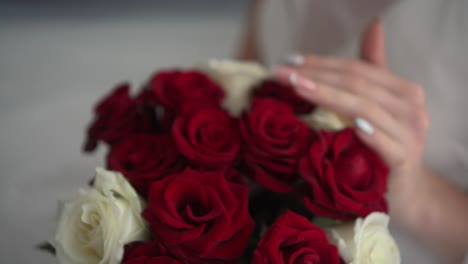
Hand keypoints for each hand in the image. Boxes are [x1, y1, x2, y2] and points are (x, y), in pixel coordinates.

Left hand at [274, 19, 429, 225]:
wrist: (405, 191)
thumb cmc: (383, 145)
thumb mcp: (375, 106)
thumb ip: (371, 70)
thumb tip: (373, 26)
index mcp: (402, 90)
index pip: (357, 69)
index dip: (322, 62)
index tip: (288, 61)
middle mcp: (411, 106)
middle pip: (357, 83)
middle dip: (316, 75)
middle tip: (281, 72)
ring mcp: (410, 133)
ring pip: (365, 106)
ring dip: (328, 94)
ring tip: (297, 86)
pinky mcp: (404, 160)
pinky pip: (385, 142)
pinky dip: (367, 132)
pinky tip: (348, 124)